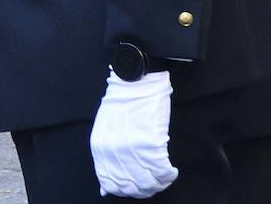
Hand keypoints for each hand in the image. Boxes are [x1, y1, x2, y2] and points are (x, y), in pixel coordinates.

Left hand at [89, 70, 177, 197]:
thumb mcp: (105, 130)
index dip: (125, 189)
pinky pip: (162, 171)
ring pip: (148, 182)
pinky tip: (171, 171)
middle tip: (154, 183)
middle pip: (131, 186)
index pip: (110, 182)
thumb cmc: (122, 103)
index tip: (136, 187)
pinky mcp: (150, 144)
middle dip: (145, 189)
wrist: (134, 81)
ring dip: (159, 183)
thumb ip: (107, 157)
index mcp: (99, 147)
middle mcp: (113, 152)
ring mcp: (132, 149)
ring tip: (164, 176)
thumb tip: (105, 187)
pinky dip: (169, 175)